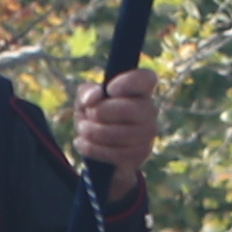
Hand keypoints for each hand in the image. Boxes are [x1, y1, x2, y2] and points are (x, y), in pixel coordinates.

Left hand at [70, 65, 161, 188]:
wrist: (98, 146)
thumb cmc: (94, 115)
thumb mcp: (86, 100)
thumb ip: (87, 92)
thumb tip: (94, 97)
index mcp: (139, 90)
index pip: (146, 78)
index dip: (129, 82)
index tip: (110, 89)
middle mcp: (149, 109)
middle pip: (132, 109)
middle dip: (103, 112)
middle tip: (89, 114)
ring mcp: (148, 132)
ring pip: (122, 134)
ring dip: (94, 132)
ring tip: (82, 129)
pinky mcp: (140, 153)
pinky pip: (117, 153)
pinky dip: (94, 148)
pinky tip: (82, 143)